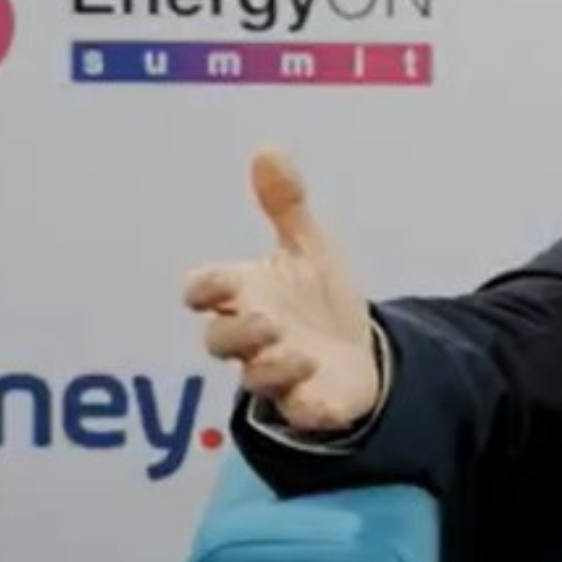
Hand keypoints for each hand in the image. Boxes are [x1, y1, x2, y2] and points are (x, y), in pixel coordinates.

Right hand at [183, 149, 379, 432]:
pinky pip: (301, 414)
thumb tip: (267, 148)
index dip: (204, 288)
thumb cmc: (317, 300)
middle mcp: (254, 337)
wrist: (358, 352)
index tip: (213, 286)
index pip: (206, 290)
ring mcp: (278, 374)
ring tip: (301, 355)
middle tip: (267, 320)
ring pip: (256, 379)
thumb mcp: (308, 249)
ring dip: (272, 368)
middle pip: (220, 341)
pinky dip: (312, 409)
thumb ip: (286, 206)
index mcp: (246, 294)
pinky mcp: (308, 404)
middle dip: (237, 333)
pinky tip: (326, 402)